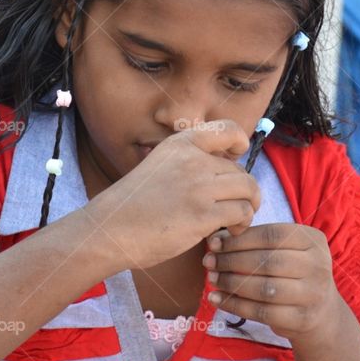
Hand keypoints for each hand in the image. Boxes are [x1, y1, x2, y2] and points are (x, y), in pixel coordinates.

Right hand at [87, 119, 261, 270]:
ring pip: (248, 189)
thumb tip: (224, 167)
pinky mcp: (203, 214)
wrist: (111, 229)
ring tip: (236, 222)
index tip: (237, 156)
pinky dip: (242, 224)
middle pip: (241, 170)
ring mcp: (199, 187)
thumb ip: (188, 162)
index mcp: (180, 145)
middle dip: (244, 190)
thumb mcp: (159, 166)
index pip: (227, 128)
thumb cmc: (134, 205)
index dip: (239, 141)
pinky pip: (242, 212)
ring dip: (249, 207)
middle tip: (235, 207)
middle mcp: (193, 161)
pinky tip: (229, 231)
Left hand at [202, 223, 341, 342]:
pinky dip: (235, 305)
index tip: (214, 243)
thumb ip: (256, 241)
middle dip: (232, 261)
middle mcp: (318, 265)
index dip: (239, 239)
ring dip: (232, 283)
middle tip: (209, 262)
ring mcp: (313, 294)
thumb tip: (216, 238)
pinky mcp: (302, 319)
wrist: (321, 311)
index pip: (271, 235)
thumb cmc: (293, 273)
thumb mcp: (285, 250)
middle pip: (267, 261)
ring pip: (264, 288)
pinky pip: (262, 312)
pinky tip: (217, 299)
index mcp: (313, 240)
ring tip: (213, 279)